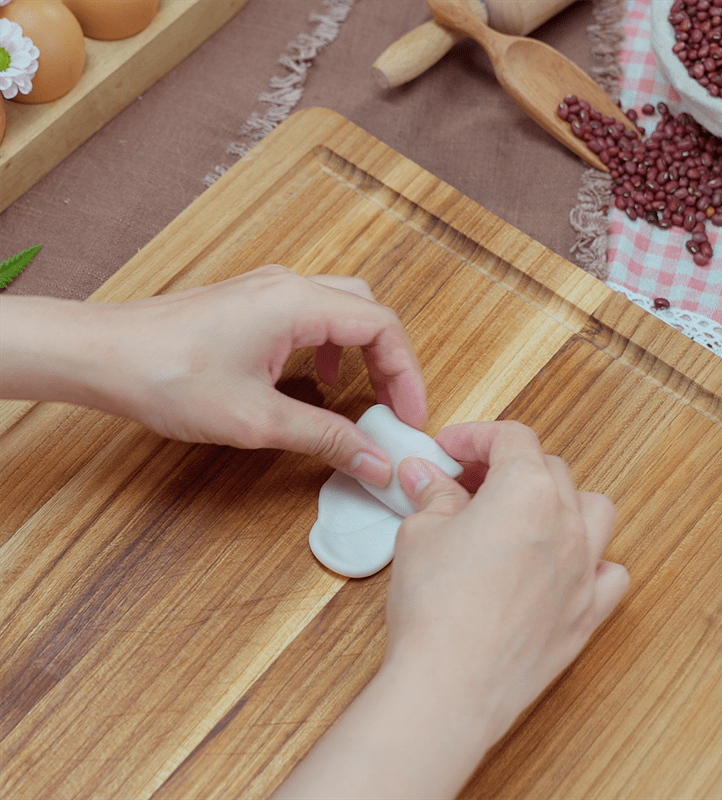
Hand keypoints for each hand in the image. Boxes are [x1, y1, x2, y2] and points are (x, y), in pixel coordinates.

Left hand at [0, 266, 426, 484]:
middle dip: (391, 361)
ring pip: (341, 310)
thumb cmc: (166, 376)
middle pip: (368, 313)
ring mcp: (267, 292)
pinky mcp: (250, 305)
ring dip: (363, 352)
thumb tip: (374, 462)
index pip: (381, 327)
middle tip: (396, 408)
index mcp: (297, 303)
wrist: (103, 356)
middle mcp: (288, 287)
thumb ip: (326, 438)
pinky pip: (311, 315)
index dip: (407, 374)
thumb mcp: (258, 419)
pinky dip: (331, 346)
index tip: (409, 416)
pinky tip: (319, 377)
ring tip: (367, 395)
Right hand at [388, 420, 629, 744]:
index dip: (475, 436)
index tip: (451, 449)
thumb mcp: (420, 533)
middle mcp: (567, 523)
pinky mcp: (586, 614)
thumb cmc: (436, 607)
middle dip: (508, 465)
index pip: (511, 437)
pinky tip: (561, 565)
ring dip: (560, 500)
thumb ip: (433, 496)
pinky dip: (591, 559)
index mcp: (527, 490)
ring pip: (593, 510)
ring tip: (524, 513)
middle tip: (469, 481)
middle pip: (549, 468)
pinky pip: (609, 572)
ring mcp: (584, 570)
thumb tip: (426, 477)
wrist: (452, 685)